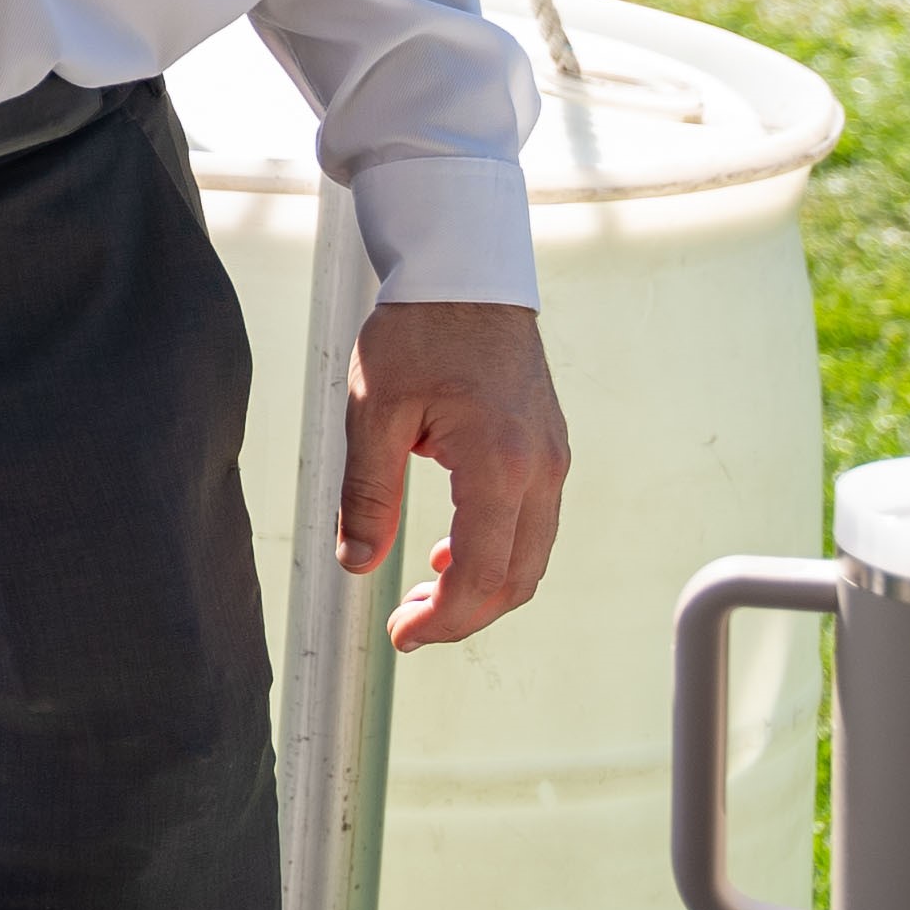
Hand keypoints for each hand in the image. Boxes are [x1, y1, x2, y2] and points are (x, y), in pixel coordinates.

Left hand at [341, 300, 570, 650]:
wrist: (467, 273)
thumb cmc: (418, 329)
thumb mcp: (373, 410)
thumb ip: (366, 493)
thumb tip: (356, 563)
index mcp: (498, 464)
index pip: (479, 574)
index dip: (442, 621)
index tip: (401, 636)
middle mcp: (540, 469)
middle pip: (516, 579)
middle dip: (463, 616)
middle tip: (408, 629)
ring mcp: (553, 460)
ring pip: (531, 557)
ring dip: (482, 589)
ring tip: (423, 598)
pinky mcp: (549, 449)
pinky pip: (533, 525)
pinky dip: (497, 553)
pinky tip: (447, 552)